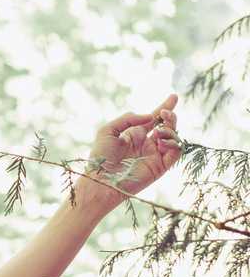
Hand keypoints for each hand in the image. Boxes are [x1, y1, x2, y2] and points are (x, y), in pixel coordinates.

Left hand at [78, 94, 181, 209]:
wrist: (102, 179)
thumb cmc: (101, 156)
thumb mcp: (108, 130)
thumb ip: (128, 119)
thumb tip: (149, 116)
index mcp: (134, 135)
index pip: (153, 119)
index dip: (164, 108)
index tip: (173, 96)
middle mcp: (146, 144)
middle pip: (167, 126)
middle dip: (169, 117)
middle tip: (164, 113)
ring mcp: (154, 155)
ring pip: (174, 138)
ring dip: (170, 129)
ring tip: (158, 131)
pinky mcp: (160, 167)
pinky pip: (176, 152)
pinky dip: (174, 143)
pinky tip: (162, 141)